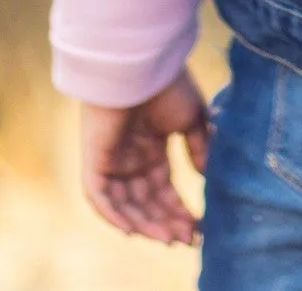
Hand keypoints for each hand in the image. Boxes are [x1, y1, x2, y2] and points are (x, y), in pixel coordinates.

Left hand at [80, 69, 208, 245]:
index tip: (200, 227)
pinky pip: (100, 199)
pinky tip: (135, 231)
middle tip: (190, 238)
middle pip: (147, 203)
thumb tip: (205, 178)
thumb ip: (198, 148)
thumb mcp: (192, 118)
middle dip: (168, 222)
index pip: (164, 189)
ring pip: (127, 206)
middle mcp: (131, 159)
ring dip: (147, 225)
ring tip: (171, 238)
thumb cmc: (167, 84)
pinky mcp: (95, 162)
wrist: (141, 64)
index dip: (180, 209)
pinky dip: (114, 216)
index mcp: (151, 148)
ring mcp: (113, 162)